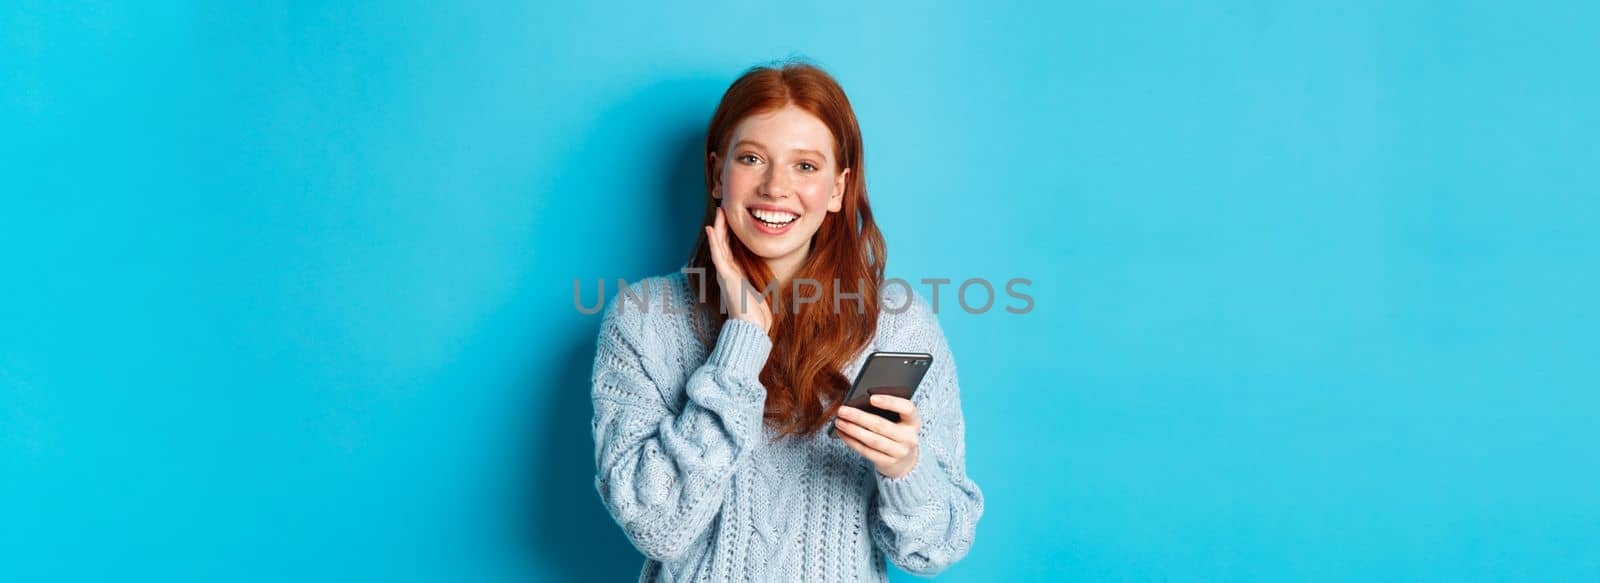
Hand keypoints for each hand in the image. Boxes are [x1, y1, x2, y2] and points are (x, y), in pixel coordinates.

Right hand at [705, 207, 772, 331]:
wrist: (751, 327)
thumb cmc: (757, 312)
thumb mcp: (760, 290)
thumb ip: (760, 279)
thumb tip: (771, 275)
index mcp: (736, 273)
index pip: (730, 248)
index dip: (730, 232)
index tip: (732, 217)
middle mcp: (728, 271)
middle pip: (723, 243)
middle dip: (724, 225)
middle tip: (723, 207)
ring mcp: (725, 273)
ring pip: (719, 245)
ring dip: (718, 228)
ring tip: (718, 212)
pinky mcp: (725, 277)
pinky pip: (718, 255)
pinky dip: (714, 242)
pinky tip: (712, 229)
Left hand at [834, 394, 920, 477]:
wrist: (905, 460)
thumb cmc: (898, 432)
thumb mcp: (900, 420)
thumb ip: (887, 411)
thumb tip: (859, 403)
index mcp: (913, 421)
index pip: (907, 408)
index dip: (890, 402)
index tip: (871, 398)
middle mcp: (909, 437)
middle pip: (881, 425)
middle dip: (858, 417)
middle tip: (842, 410)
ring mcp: (899, 452)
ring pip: (872, 440)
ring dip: (852, 430)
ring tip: (839, 422)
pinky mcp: (887, 462)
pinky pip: (866, 451)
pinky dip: (852, 442)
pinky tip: (843, 434)